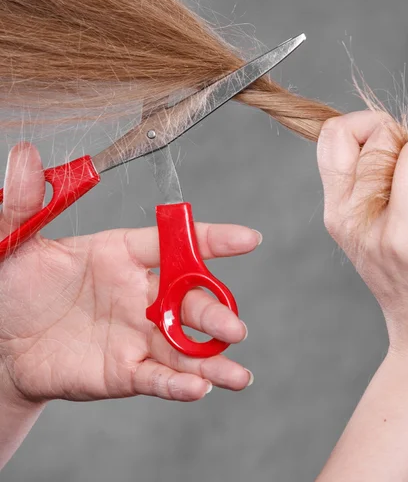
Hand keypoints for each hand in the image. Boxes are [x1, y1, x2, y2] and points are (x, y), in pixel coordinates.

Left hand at [0, 143, 257, 405]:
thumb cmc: (11, 287)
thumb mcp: (13, 242)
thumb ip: (24, 204)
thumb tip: (25, 153)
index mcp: (119, 253)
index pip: (172, 243)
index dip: (212, 239)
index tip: (249, 238)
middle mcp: (137, 292)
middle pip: (188, 298)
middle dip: (214, 312)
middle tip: (234, 327)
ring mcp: (135, 333)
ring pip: (183, 344)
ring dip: (213, 358)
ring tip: (238, 373)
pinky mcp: (124, 371)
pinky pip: (156, 376)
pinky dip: (178, 385)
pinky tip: (198, 388)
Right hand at [317, 111, 407, 349]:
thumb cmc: (401, 271)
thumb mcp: (362, 230)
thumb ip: (360, 182)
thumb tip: (380, 128)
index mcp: (338, 215)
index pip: (332, 136)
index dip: (363, 122)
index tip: (383, 139)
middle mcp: (360, 222)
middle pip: (382, 138)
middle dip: (406, 147)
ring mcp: (397, 235)